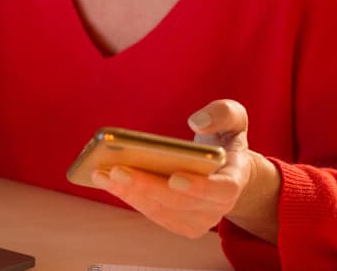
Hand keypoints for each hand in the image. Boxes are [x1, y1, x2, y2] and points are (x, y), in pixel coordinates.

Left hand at [91, 99, 279, 241]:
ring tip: (101, 173)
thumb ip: (223, 113)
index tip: (175, 177)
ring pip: (161, 211)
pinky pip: (152, 213)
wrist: (225, 168)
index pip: (222, 190)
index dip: (200, 187)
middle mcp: (218, 207)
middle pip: (180, 203)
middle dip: (146, 186)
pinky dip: (129, 197)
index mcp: (234, 179)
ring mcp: (198, 220)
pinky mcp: (179, 223)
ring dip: (130, 194)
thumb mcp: (233, 119)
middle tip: (116, 169)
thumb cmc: (225, 140)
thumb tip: (196, 122)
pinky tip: (107, 180)